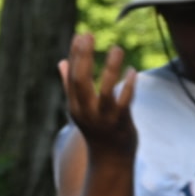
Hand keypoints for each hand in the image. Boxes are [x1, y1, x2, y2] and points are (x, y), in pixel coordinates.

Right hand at [59, 34, 137, 157]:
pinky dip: (128, 87)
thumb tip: (61, 62)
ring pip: (105, 91)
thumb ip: (71, 85)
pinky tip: (133, 71)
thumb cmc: (96, 130)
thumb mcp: (81, 109)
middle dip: (84, 57)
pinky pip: (125, 103)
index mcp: (75, 106)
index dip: (75, 55)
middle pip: (81, 81)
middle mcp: (86, 112)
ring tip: (117, 48)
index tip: (80, 35)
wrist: (110, 161)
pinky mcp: (120, 123)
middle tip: (89, 35)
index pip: (72, 77)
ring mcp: (103, 118)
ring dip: (111, 68)